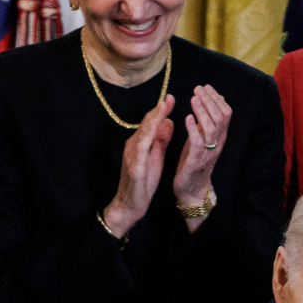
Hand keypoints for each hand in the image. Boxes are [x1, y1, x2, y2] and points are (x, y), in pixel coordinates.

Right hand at [100, 94, 174, 238]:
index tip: (172, 98)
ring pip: (143, 133)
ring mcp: (132, 155)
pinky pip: (141, 149)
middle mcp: (134, 145)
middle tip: (169, 97)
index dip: (161, 110)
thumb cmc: (143, 183)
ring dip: (153, 119)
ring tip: (163, 107)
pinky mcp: (134, 166)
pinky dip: (148, 137)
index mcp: (141, 143)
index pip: (152, 123)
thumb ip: (161, 140)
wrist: (130, 205)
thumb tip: (169, 121)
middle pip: (147, 124)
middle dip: (158, 110)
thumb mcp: (156, 157)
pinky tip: (155, 129)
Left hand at [171, 85, 230, 216]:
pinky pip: (197, 143)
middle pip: (220, 118)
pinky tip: (187, 117)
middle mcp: (217, 144)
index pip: (226, 114)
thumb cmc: (194, 163)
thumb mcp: (202, 139)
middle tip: (198, 88)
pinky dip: (193, 128)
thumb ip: (206, 123)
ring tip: (194, 98)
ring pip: (211, 128)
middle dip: (210, 101)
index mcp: (220, 138)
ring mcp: (208, 153)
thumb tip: (207, 102)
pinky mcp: (195, 161)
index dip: (217, 99)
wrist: (191, 190)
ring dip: (202, 111)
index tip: (206, 87)